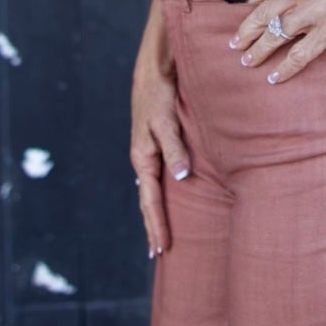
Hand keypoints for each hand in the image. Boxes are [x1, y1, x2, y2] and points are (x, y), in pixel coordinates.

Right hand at [131, 60, 190, 255]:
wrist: (153, 71)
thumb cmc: (159, 95)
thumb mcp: (165, 121)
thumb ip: (174, 148)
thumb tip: (182, 177)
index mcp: (143, 158)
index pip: (150, 201)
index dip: (156, 225)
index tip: (161, 249)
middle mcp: (144, 159)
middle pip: (148, 202)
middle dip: (153, 227)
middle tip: (159, 254)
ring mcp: (149, 153)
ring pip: (152, 191)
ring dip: (157, 214)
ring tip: (162, 236)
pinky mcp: (156, 145)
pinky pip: (158, 178)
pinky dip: (162, 195)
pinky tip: (169, 201)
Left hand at [227, 0, 325, 84]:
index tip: (240, 8)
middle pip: (264, 12)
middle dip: (246, 30)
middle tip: (234, 43)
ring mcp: (313, 14)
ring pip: (275, 35)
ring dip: (258, 51)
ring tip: (247, 61)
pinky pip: (298, 55)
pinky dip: (283, 69)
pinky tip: (273, 78)